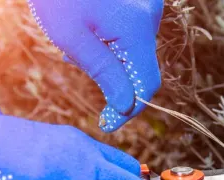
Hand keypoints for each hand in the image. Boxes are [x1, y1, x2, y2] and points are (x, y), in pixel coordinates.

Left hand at [27, 0, 163, 131]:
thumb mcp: (73, 37)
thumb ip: (104, 72)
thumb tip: (125, 106)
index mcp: (137, 30)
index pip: (146, 85)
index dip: (129, 110)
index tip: (108, 124)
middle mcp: (150, 18)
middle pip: (142, 69)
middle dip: (115, 80)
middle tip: (77, 65)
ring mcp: (148, 9)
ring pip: (136, 53)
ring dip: (111, 61)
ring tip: (77, 45)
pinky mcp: (142, 6)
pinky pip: (134, 37)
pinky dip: (114, 45)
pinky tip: (90, 34)